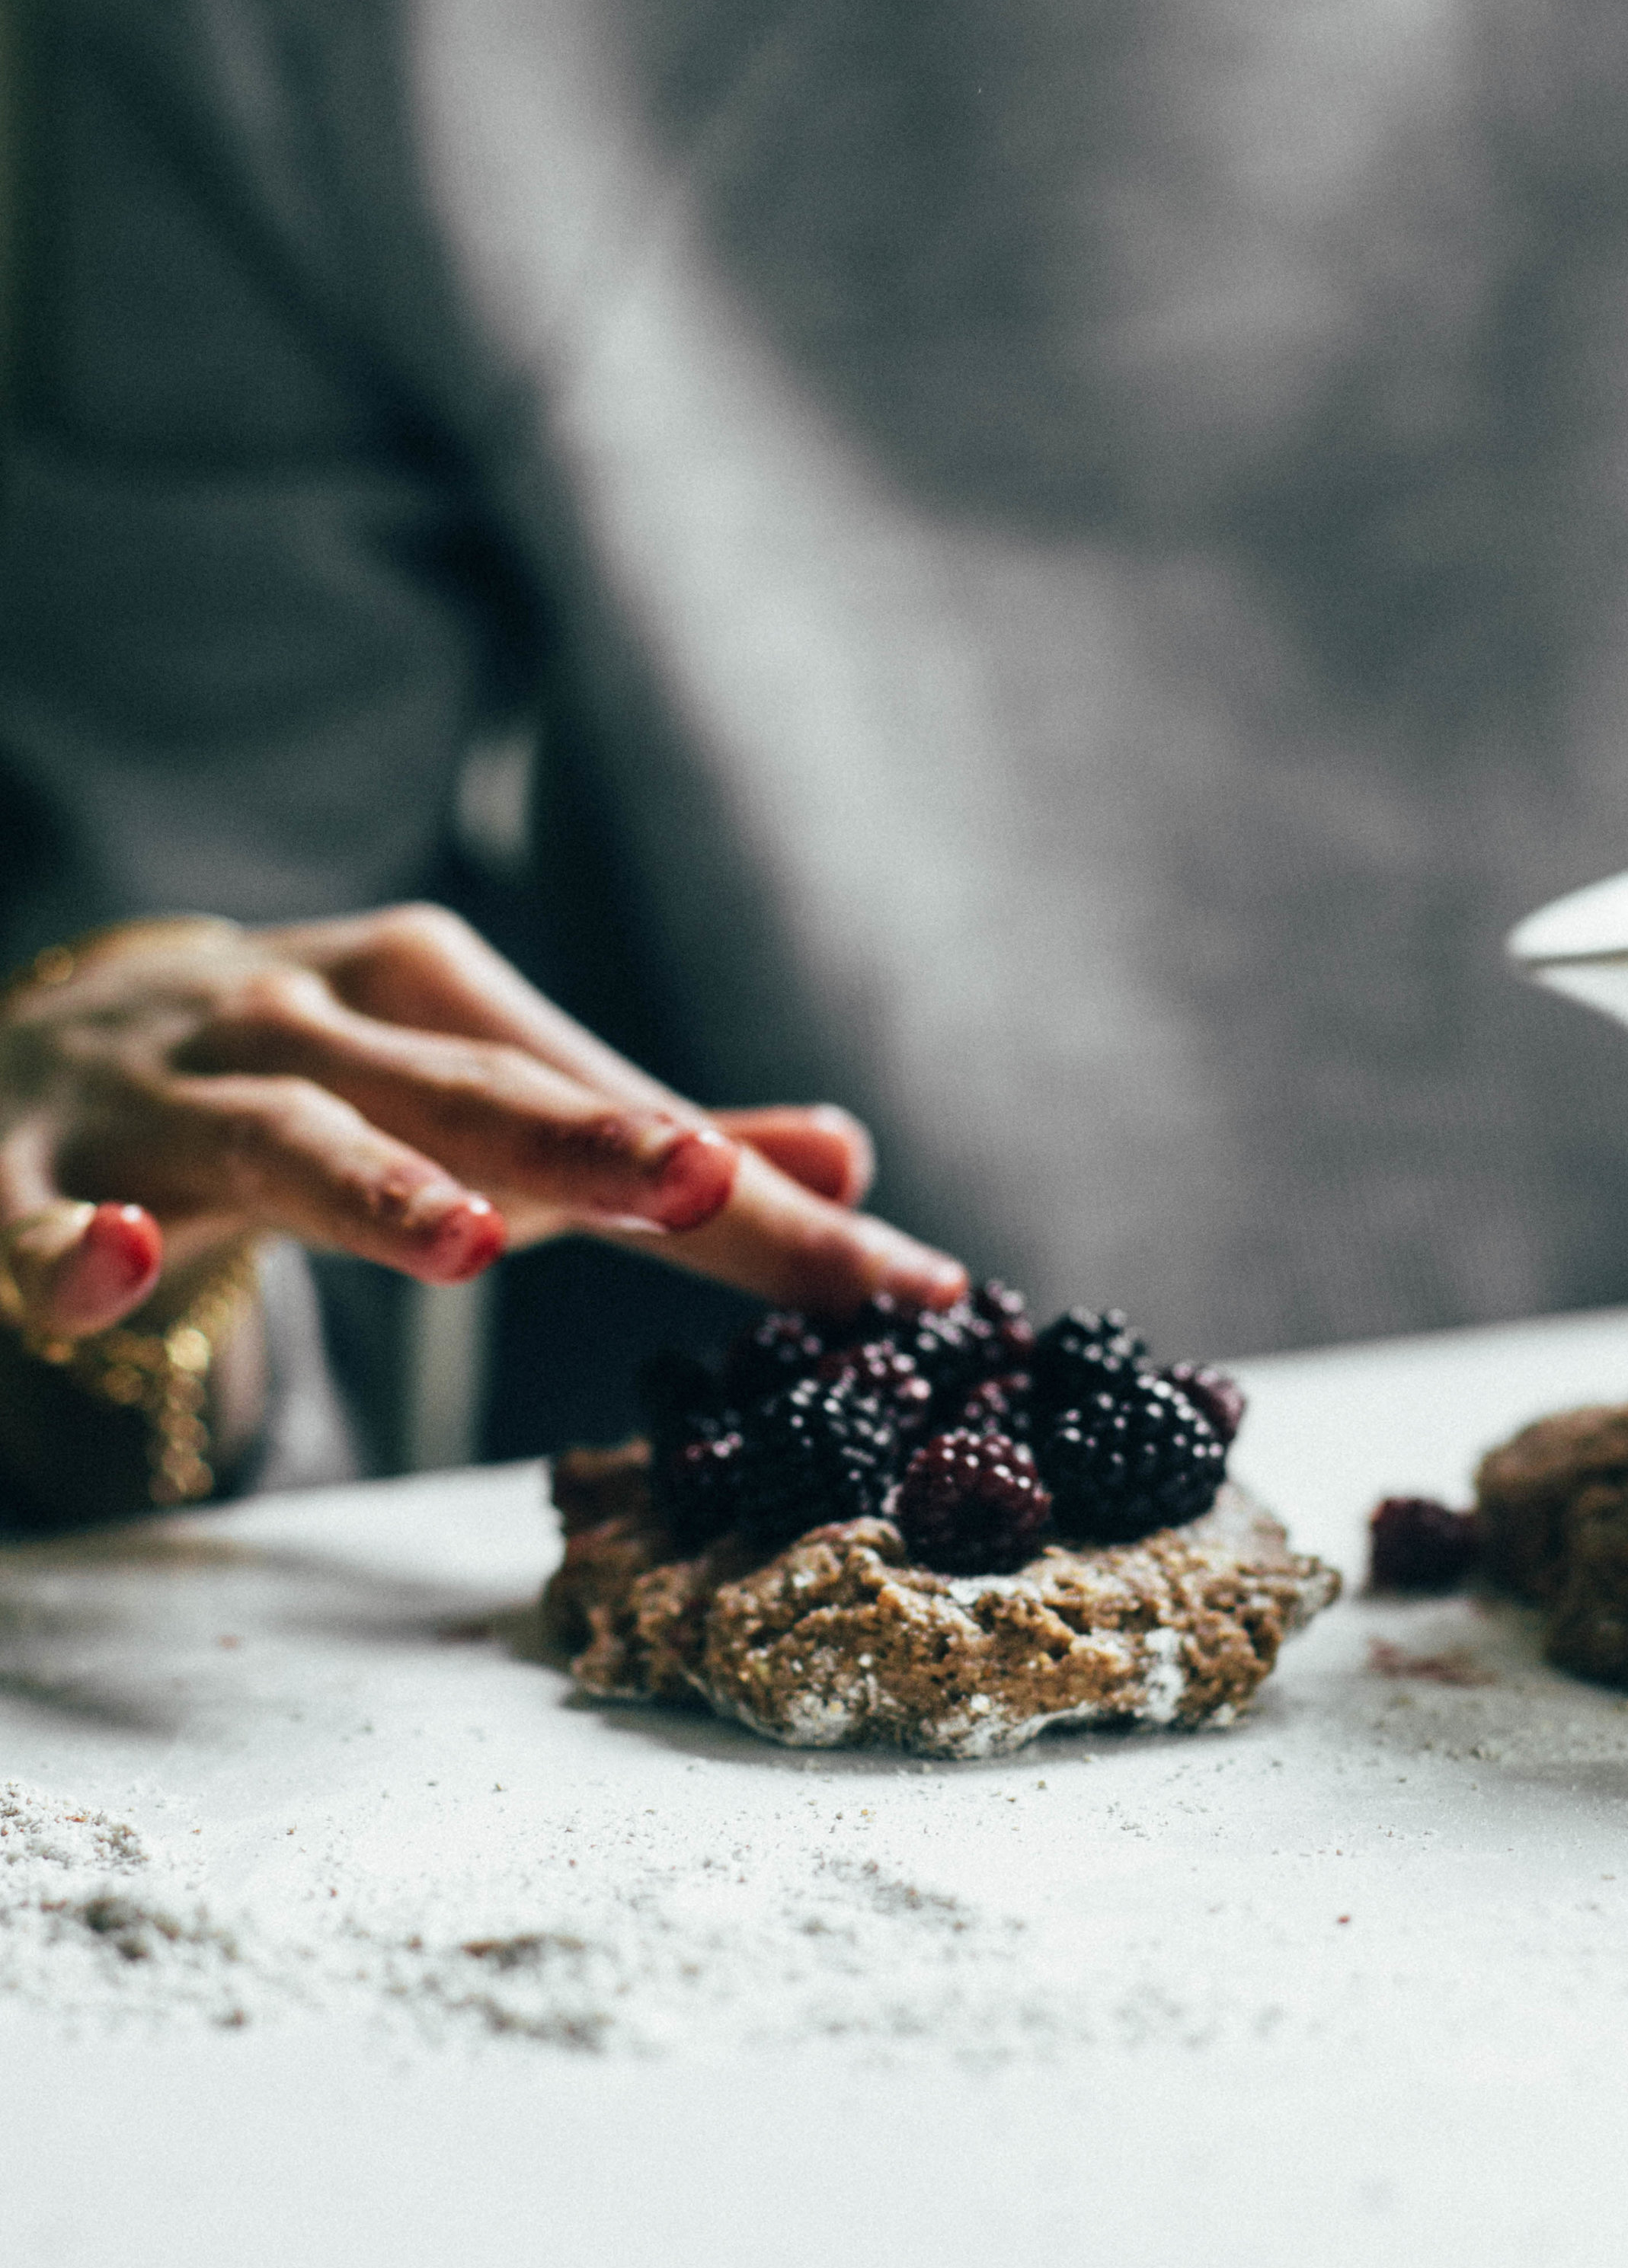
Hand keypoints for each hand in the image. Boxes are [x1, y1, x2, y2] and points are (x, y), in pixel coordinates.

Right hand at [0, 906, 965, 1342]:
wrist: (46, 1031)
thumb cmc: (308, 1071)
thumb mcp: (471, 1085)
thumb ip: (645, 1137)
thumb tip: (850, 1162)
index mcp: (425, 990)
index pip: (607, 1099)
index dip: (750, 1194)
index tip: (899, 1277)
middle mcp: (307, 1022)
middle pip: (464, 1091)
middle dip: (585, 1136)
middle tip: (700, 1182)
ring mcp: (163, 1096)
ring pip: (276, 1135)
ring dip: (368, 1184)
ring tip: (465, 1242)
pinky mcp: (23, 1170)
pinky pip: (35, 1216)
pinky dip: (71, 1246)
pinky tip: (112, 1266)